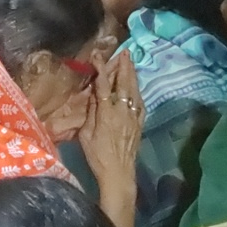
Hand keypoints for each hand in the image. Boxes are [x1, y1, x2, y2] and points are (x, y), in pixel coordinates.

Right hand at [78, 47, 143, 206]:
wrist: (118, 173)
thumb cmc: (97, 156)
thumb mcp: (86, 134)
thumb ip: (91, 112)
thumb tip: (94, 94)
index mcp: (106, 113)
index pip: (103, 85)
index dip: (101, 69)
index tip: (98, 56)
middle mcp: (122, 112)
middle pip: (124, 84)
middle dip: (124, 66)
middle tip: (125, 52)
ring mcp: (133, 117)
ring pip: (134, 91)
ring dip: (132, 75)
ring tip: (131, 62)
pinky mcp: (140, 124)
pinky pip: (141, 103)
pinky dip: (138, 91)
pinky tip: (137, 86)